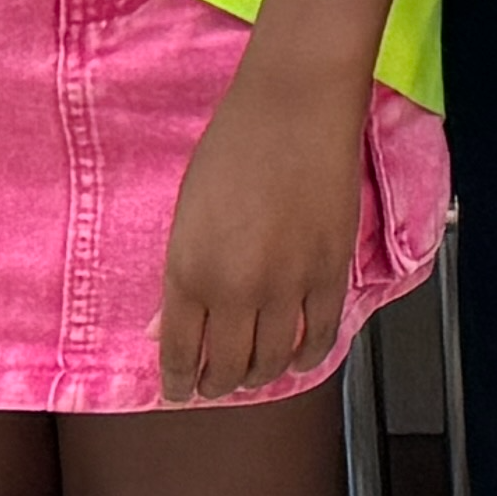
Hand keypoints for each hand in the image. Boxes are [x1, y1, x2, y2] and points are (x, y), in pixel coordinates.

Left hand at [162, 71, 362, 404]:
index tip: (179, 389)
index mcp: (188, 271)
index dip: (178, 382)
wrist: (294, 106)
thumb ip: (180, 275)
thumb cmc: (234, 144)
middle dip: (216, 385)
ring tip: (254, 373)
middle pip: (227, 369)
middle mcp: (236, 288)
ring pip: (272, 362)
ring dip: (259, 376)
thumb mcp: (186, 212)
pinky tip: (298, 356)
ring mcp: (288, 284)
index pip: (179, 354)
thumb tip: (165, 325)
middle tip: (213, 385)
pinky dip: (307, 356)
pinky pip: (320, 336)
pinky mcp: (331, 272)